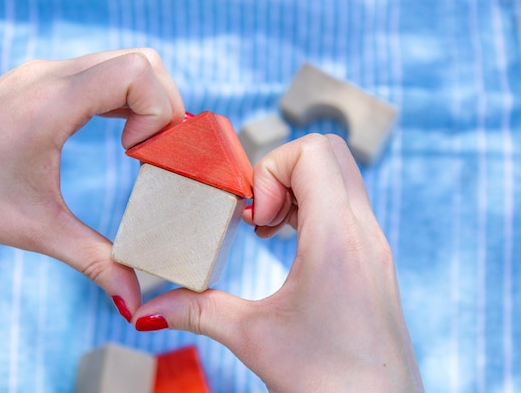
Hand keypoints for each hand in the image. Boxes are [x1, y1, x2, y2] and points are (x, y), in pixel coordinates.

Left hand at [0, 48, 183, 311]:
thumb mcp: (36, 229)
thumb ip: (95, 260)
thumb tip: (134, 300)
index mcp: (52, 101)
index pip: (138, 72)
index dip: (158, 111)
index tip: (137, 155)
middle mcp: (50, 75)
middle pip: (141, 61)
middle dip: (163, 105)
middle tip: (154, 152)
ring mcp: (43, 74)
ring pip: (122, 63)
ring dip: (145, 101)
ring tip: (137, 148)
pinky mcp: (37, 82)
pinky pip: (99, 74)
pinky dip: (123, 100)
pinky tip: (117, 136)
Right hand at [132, 134, 423, 391]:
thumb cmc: (327, 381)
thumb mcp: (253, 338)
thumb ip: (196, 311)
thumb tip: (146, 310)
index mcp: (336, 238)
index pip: (311, 152)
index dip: (270, 170)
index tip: (254, 219)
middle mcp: (364, 231)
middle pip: (328, 151)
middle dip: (281, 171)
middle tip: (258, 217)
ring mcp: (374, 243)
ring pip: (339, 175)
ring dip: (296, 189)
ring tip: (268, 231)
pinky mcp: (374, 257)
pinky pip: (345, 203)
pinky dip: (312, 207)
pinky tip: (288, 246)